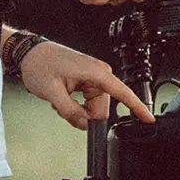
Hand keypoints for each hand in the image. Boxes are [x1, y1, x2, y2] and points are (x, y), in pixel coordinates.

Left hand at [18, 41, 155, 127]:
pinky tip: (63, 96)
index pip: (123, 93)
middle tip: (63, 107)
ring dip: (77, 109)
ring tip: (60, 98)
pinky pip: (88, 102)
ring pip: (94, 108)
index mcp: (96, 72)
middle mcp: (99, 74)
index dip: (137, 108)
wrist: (30, 54)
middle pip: (102, 109)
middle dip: (84, 115)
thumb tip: (85, 125)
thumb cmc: (40, 64)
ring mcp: (94, 77)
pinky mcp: (88, 81)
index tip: (148, 119)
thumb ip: (70, 112)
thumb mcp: (52, 92)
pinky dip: (76, 104)